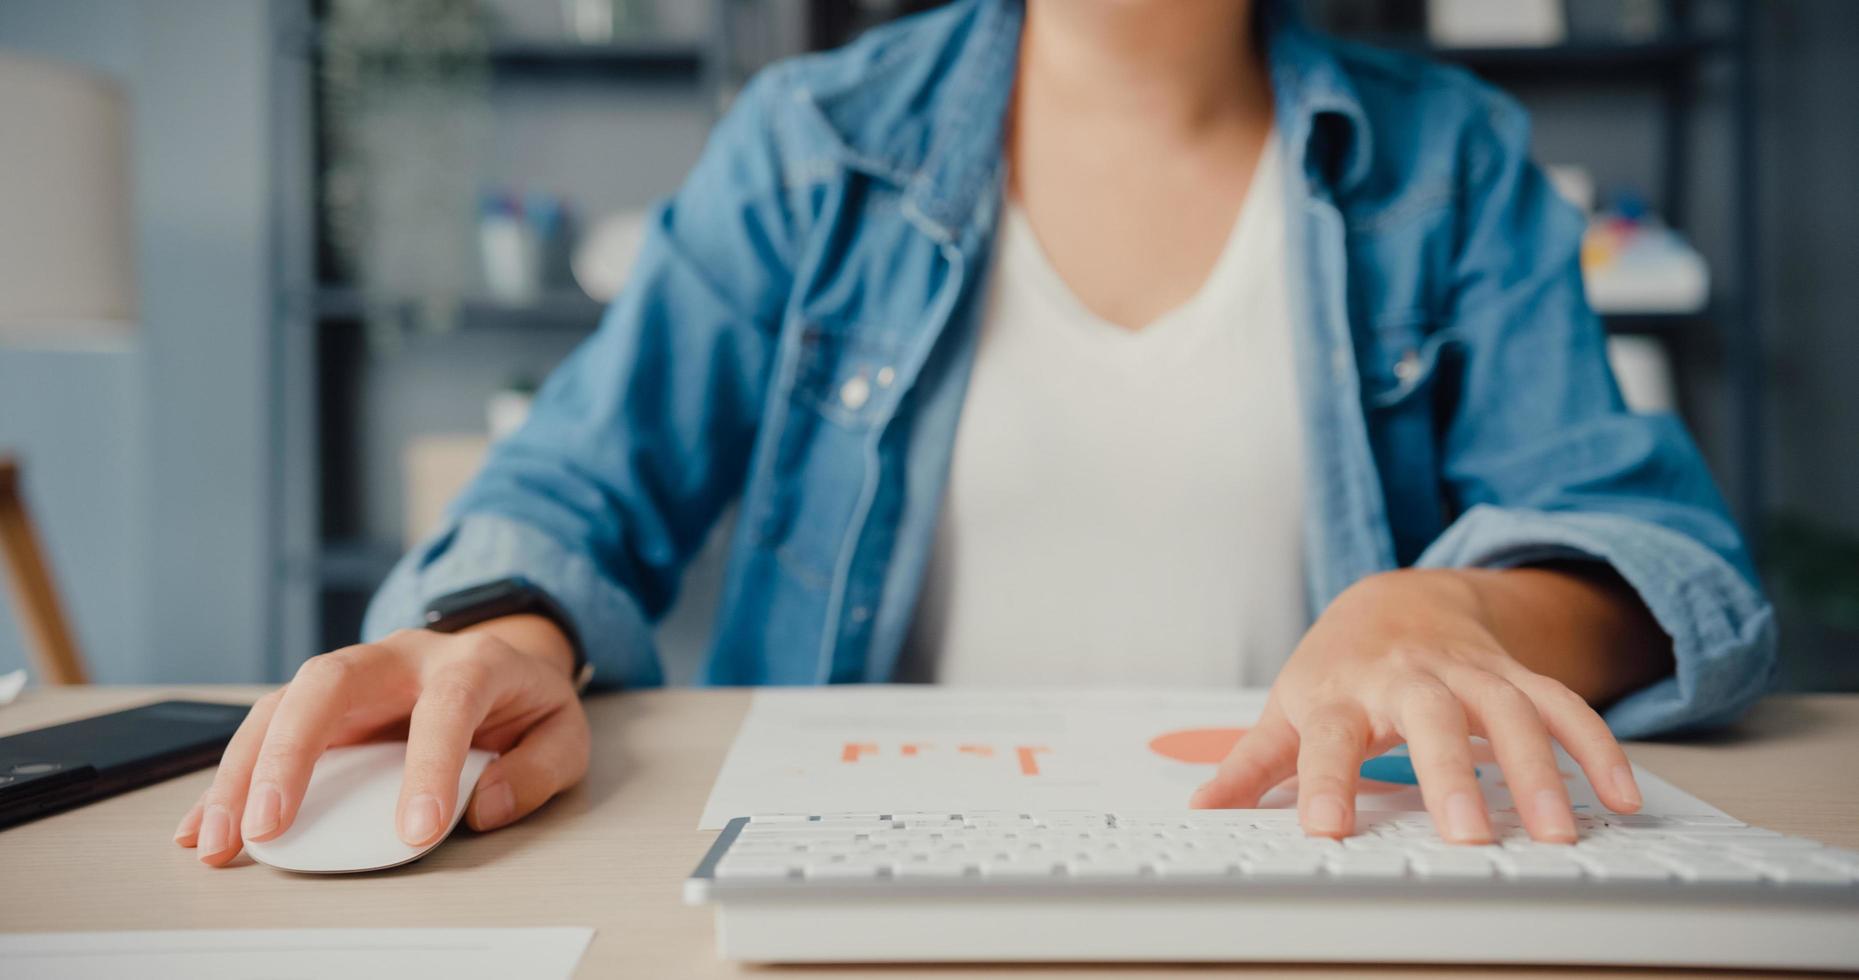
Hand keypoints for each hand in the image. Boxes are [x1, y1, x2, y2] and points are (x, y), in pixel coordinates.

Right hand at [173, 619, 588, 865]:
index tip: (418, 831)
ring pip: (283, 703)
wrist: (504, 658)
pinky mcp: (323, 704)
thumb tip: (484, 806)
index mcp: (472, 661)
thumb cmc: (526, 703)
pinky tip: (201, 825)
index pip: (447, 705)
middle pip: (331, 680)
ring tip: (219, 839)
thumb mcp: (563, 733)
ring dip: (241, 772)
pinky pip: (266, 729)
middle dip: (292, 753)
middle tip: (271, 825)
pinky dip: (229, 780)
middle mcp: (401, 657)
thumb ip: (536, 769)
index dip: (431, 766)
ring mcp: (354, 675)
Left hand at [1191, 569, 1642, 843]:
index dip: (1324, 782)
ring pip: (1509, 709)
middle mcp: (1407, 678)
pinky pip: (1563, 705)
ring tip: (1555, 831)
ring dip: (1537, 769)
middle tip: (1470, 835)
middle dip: (1451, 773)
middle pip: (1430, 717)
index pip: (1326, 739)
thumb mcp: (1290, 706)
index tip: (1325, 830)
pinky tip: (1618, 797)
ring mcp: (1467, 672)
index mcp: (1341, 692)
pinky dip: (1596, 747)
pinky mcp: (1515, 675)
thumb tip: (1203, 808)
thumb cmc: (1339, 665)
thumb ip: (1253, 764)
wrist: (1398, 596)